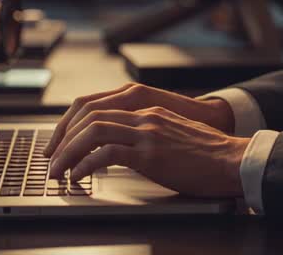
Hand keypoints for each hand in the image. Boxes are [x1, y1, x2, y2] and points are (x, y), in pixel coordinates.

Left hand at [47, 105, 248, 197]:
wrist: (232, 160)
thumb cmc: (207, 153)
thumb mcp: (172, 134)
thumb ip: (147, 134)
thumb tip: (121, 149)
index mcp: (147, 109)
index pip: (96, 106)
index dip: (71, 124)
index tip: (59, 143)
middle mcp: (144, 115)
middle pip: (89, 115)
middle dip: (63, 138)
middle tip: (50, 160)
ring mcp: (147, 132)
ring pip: (93, 131)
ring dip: (69, 152)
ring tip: (58, 171)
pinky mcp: (151, 153)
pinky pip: (107, 154)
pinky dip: (86, 165)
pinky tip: (80, 177)